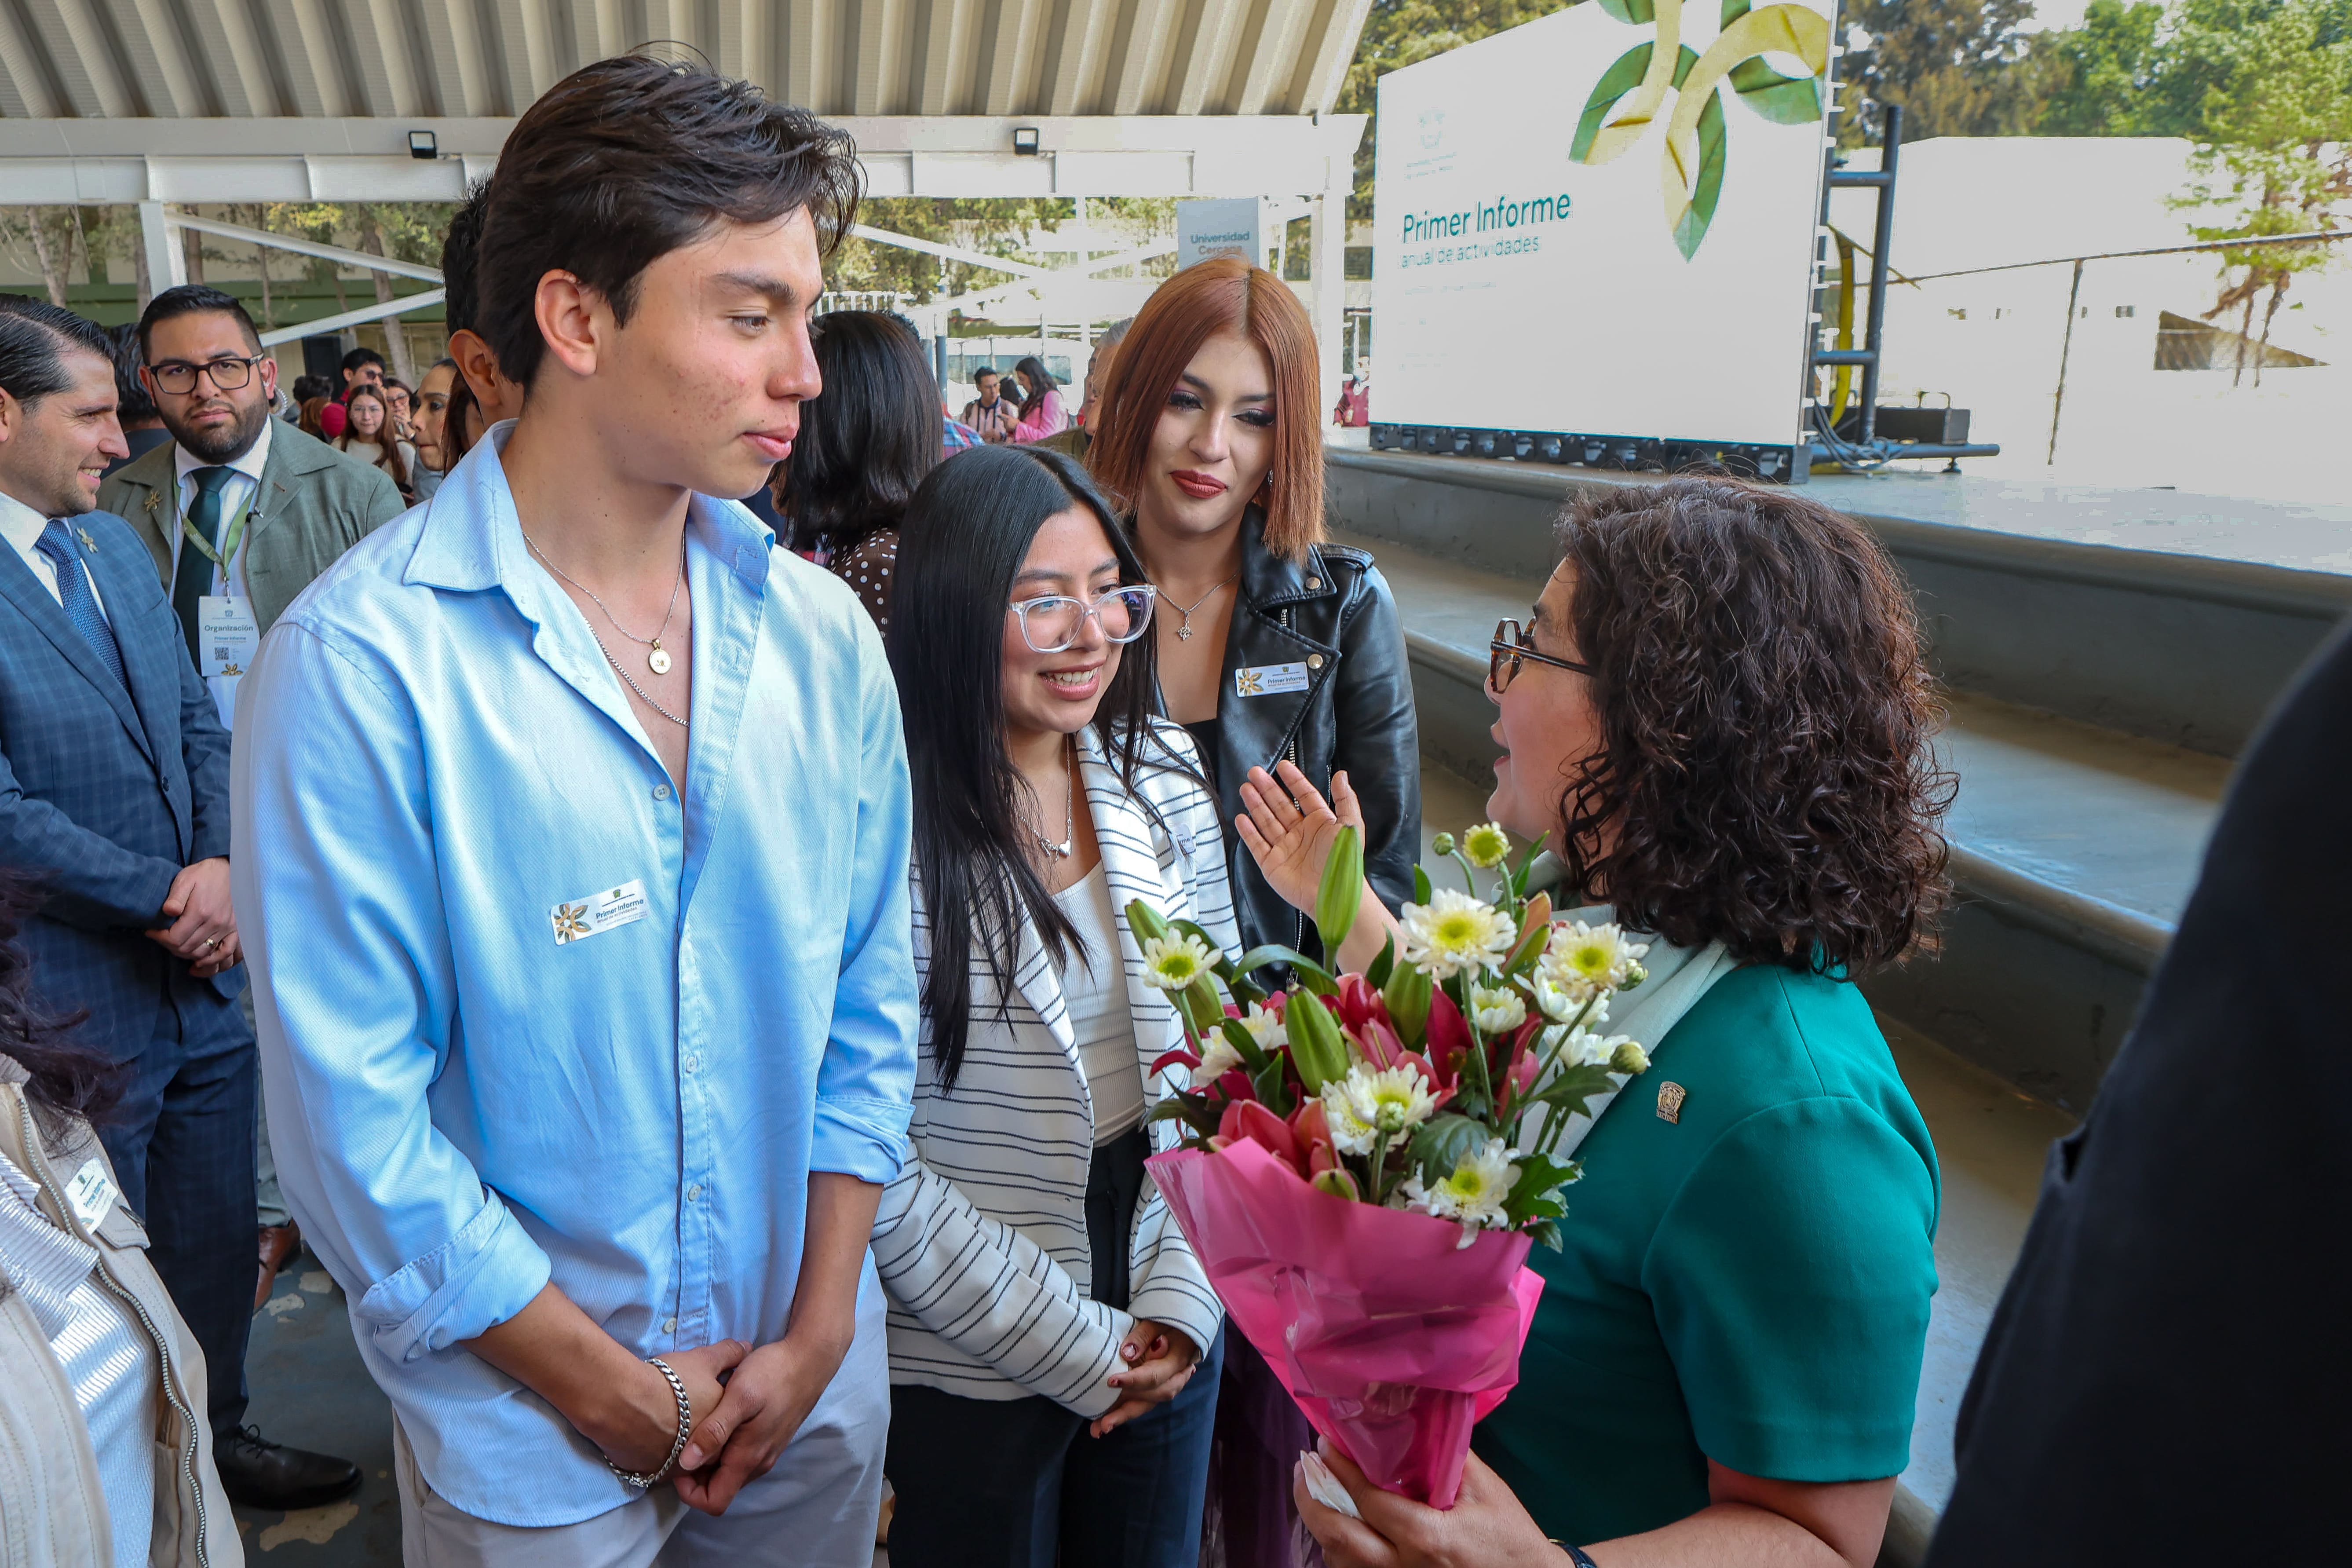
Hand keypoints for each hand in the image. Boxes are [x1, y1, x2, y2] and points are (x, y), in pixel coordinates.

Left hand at [147, 858, 237, 970]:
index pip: (175, 939)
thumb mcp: (185, 879)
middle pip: (187, 949)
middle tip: (162, 937)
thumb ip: (175, 897)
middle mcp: (215, 924)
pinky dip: (214, 963)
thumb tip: (167, 912)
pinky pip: (228, 954)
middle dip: (170, 946)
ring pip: (203, 954)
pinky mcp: (236, 930)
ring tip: (177, 947)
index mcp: (200, 912)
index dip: (160, 938)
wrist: (232, 870)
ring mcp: (227, 929)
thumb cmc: (204, 874)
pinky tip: (200, 963)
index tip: (152, 931)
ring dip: (187, 955)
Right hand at [586, 1339, 746, 1477]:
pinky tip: (645, 1435)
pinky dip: (653, 1453)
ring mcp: (673, 1469)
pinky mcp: (648, 1474)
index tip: (701, 1404)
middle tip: (681, 1414)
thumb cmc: (670, 1382)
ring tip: (662, 1423)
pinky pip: (656, 1466)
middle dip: (697, 1435)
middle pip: (704, 1450)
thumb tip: (747, 1347)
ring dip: (675, 1447)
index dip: (714, 1416)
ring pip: (680, 1461)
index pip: (724, 1432)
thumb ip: (728, 1355)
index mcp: (720, 1434)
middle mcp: (702, 1458)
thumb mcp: (704, 1360)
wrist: (623, 1402)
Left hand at [671, 1335, 837, 1514]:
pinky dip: (721, 1447)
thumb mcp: (740, 1397)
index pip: (715, 1502)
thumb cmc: (773, 1373)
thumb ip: (714, 1431)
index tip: (677, 1463)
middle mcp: (758, 1462)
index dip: (690, 1492)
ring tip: (694, 1428)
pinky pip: (738, 1456)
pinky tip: (715, 1419)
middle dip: (694, 1475)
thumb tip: (686, 1464)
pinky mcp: (768, 1438)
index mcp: (748, 1458)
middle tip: (679, 1442)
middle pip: (719, 1488)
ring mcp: (765, 1451)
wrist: (809, 1359)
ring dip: (708, 1459)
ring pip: (728, 1472)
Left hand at [1088, 1319, 1198, 1436]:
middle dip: (1125, 1411)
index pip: (1154, 1376)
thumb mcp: (1158, 1320)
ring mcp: (1164, 1384)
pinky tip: (1104, 1422)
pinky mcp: (1153, 1387)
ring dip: (1121, 1417)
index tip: (1111, 1381)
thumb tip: (1126, 1354)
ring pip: (1145, 1405)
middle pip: (1150, 1398)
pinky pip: (1140, 1403)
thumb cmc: (1169, 1319)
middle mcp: (1173, 1377)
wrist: (1183, 1325)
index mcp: (1177, 1360)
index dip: (1133, 1380)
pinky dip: (1123, 1412)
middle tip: (1103, 1423)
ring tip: (1098, 1429)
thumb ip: (1144, 1336)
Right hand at [1235, 763, 1395, 972]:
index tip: (1282, 765)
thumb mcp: (1350, 826)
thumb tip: (1341, 774)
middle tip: (1254, 772)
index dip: (1293, 781)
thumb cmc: (1344, 861)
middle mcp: (1300, 833)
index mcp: (1320, 823)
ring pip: (1266, 821)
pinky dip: (1249, 832)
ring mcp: (1284, 848)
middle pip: (1280, 806)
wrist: (1334, 895)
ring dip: (1256, 804)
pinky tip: (1241, 817)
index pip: (1303, 796)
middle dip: (1267, 789)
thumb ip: (1345, 799)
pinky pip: (1257, 845)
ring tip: (1245, 787)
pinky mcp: (1271, 864)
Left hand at [1294, 1440, 1564, 1567]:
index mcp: (1427, 1538)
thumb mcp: (1486, 1489)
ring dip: (1320, 1526)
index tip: (1324, 1444)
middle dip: (1311, 1500)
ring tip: (1312, 1491)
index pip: (1368, 1500)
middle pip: (1339, 1538)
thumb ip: (1448, 1457)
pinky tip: (1338, 1526)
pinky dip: (1339, 1551)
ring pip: (1340, 1561)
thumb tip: (1417, 1421)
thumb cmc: (1510, 1536)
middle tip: (1303, 1469)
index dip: (1340, 1470)